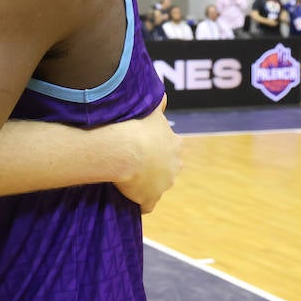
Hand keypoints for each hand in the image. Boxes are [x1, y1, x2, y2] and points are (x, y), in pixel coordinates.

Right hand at [114, 96, 181, 213]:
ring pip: (157, 186)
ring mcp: (163, 185)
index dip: (156, 147)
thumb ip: (159, 104)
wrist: (125, 149)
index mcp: (175, 145)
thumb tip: (163, 96)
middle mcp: (174, 166)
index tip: (142, 145)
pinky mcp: (150, 198)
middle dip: (154, 166)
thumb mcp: (151, 110)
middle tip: (134, 160)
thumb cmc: (137, 126)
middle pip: (167, 168)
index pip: (171, 148)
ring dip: (145, 183)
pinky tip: (127, 196)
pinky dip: (138, 201)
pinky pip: (146, 205)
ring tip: (126, 177)